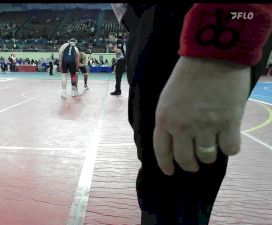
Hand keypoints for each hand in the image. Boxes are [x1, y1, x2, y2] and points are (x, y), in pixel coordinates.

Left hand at [153, 56, 250, 174]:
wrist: (212, 56)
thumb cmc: (187, 75)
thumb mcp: (167, 98)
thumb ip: (169, 120)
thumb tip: (175, 139)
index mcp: (164, 119)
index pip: (162, 151)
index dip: (166, 165)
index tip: (170, 172)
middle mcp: (182, 127)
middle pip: (185, 159)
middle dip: (190, 165)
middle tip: (194, 165)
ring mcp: (205, 126)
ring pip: (207, 157)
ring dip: (209, 157)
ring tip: (211, 149)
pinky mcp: (228, 123)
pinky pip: (230, 149)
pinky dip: (229, 148)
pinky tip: (228, 140)